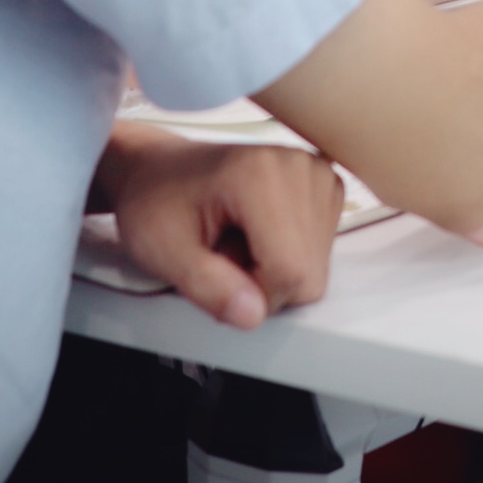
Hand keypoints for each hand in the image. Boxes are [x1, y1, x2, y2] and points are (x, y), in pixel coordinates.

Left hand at [98, 127, 342, 329]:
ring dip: (275, 272)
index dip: (254, 296)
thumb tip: (253, 315)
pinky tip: (258, 235)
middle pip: (309, 275)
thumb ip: (207, 286)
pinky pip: (320, 251)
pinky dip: (289, 256)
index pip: (291, 271)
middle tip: (223, 257)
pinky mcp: (325, 184)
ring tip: (237, 242)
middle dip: (264, 285)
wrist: (162, 170)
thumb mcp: (163, 250)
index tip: (218, 277)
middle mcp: (299, 167)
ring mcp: (317, 173)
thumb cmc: (157, 203)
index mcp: (260, 174)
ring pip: (316, 268)